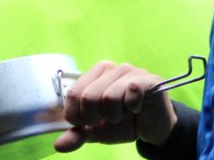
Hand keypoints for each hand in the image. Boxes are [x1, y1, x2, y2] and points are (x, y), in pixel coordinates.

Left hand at [55, 61, 175, 152]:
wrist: (154, 128)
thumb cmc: (124, 123)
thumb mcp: (97, 131)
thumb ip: (78, 134)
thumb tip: (59, 146)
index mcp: (94, 75)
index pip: (73, 94)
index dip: (76, 116)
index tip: (88, 123)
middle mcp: (111, 68)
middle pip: (88, 97)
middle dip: (96, 118)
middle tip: (108, 119)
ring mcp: (130, 71)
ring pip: (109, 97)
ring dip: (115, 115)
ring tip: (123, 114)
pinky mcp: (148, 80)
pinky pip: (132, 92)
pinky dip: (132, 107)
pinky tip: (137, 108)